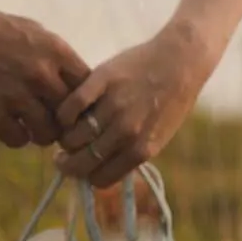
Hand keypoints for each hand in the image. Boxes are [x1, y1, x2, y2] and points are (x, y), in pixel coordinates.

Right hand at [0, 3, 87, 147]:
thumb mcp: (28, 30)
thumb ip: (53, 54)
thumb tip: (74, 80)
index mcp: (54, 50)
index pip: (88, 87)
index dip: (82, 101)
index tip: (70, 106)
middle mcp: (40, 74)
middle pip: (71, 116)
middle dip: (62, 122)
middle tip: (51, 123)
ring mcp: (17, 95)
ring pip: (47, 134)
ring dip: (39, 133)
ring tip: (28, 125)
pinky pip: (18, 140)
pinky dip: (15, 136)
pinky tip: (7, 125)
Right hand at [53, 19, 216, 185]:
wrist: (180, 62)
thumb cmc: (170, 102)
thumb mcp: (157, 136)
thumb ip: (131, 154)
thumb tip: (97, 168)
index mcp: (142, 149)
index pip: (100, 178)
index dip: (84, 175)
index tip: (78, 167)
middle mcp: (127, 131)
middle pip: (82, 161)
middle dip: (67, 163)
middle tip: (61, 157)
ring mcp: (114, 105)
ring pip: (73, 136)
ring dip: (66, 138)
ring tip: (68, 132)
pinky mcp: (102, 80)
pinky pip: (71, 106)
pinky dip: (64, 114)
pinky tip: (68, 113)